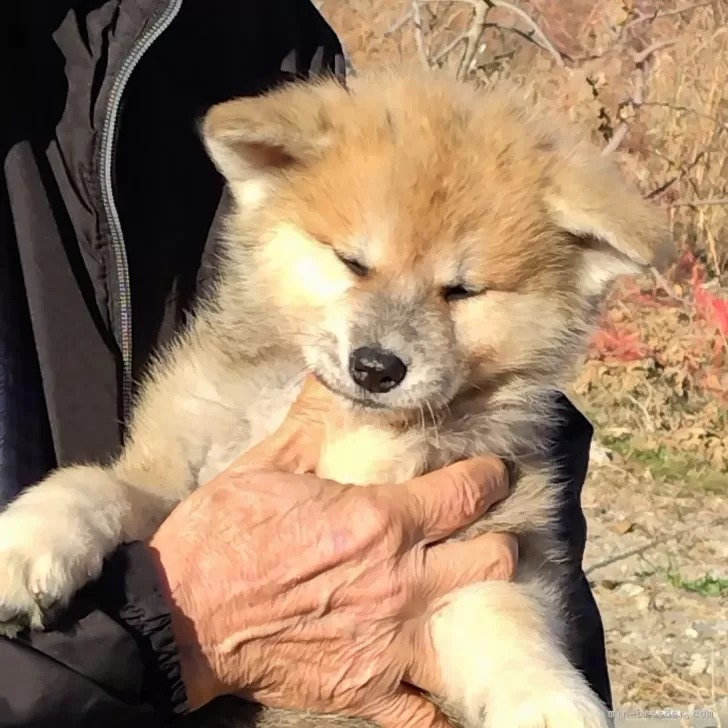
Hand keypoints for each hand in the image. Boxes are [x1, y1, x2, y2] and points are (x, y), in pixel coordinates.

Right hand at [149, 377, 517, 726]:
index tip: (493, 473)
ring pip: (478, 624)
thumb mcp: (266, 464)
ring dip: (479, 604)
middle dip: (494, 540)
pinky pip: (428, 712)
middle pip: (491, 559)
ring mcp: (389, 643)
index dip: (488, 478)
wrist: (181, 615)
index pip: (466, 493)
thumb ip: (313, 421)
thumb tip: (333, 375)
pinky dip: (440, 697)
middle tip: (479, 532)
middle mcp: (399, 582)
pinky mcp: (367, 690)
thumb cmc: (222, 534)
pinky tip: (440, 676)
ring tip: (466, 592)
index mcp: (380, 521)